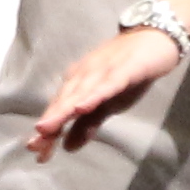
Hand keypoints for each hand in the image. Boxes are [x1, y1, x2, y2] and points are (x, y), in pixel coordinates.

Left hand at [26, 22, 188, 159]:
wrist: (155, 36)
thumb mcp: (108, 103)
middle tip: (34, 146)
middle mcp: (84, 75)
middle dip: (49, 123)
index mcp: (78, 84)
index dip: (49, 132)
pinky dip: (93, 96)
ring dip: (62, 111)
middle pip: (63, 102)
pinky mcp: (124, 69)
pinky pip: (106, 84)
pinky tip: (82, 107)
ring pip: (79, 93)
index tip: (37, 154)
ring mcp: (103, 70)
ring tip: (46, 128)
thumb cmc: (129, 70)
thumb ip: (88, 123)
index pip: (59, 109)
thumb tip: (67, 147)